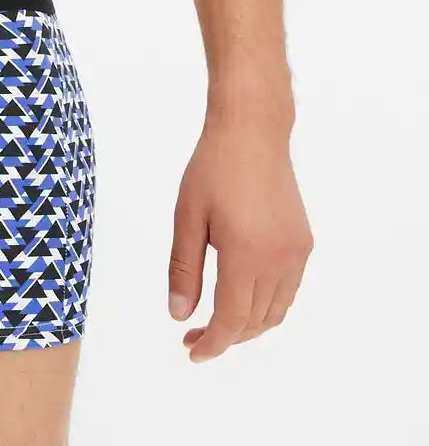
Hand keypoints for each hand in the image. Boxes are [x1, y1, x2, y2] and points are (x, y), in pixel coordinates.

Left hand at [168, 118, 312, 361]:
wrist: (252, 132)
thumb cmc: (213, 167)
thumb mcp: (187, 216)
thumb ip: (184, 269)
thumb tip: (180, 315)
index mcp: (245, 253)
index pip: (232, 320)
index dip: (212, 343)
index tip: (192, 351)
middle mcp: (278, 259)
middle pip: (254, 321)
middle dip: (225, 336)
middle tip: (194, 334)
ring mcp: (296, 253)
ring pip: (275, 311)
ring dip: (248, 325)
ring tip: (217, 320)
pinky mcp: (303, 243)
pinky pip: (288, 290)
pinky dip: (266, 304)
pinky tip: (242, 295)